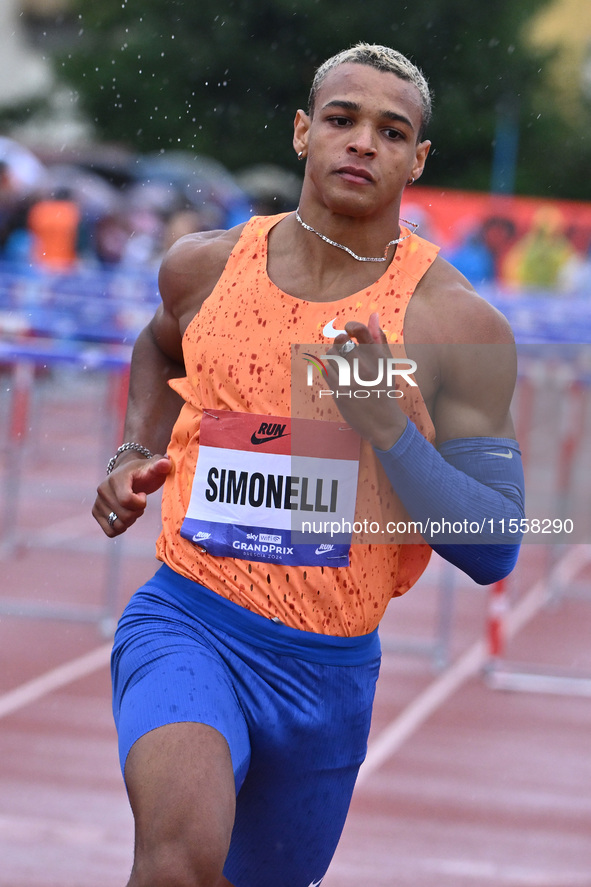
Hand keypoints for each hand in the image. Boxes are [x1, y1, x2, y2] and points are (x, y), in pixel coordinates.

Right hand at [92, 454, 171, 536]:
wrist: (129, 474)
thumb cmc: (144, 473)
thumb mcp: (153, 468)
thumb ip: (161, 465)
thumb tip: (165, 463)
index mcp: (116, 479)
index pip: (127, 501)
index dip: (141, 503)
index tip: (143, 495)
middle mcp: (102, 489)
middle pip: (124, 516)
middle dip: (137, 512)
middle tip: (138, 503)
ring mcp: (98, 501)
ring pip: (118, 525)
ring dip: (129, 521)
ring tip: (131, 508)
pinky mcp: (96, 512)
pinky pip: (110, 531)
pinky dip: (120, 528)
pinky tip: (124, 517)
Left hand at [327, 312, 408, 450]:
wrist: (383, 423)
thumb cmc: (384, 389)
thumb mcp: (387, 363)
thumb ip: (379, 339)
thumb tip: (373, 314)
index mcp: (378, 357)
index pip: (359, 330)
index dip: (350, 326)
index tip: (349, 331)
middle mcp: (364, 366)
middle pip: (339, 341)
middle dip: (339, 343)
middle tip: (344, 351)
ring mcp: (350, 379)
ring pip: (330, 355)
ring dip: (334, 358)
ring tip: (345, 369)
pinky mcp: (338, 390)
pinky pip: (326, 370)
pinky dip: (331, 372)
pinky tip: (341, 380)